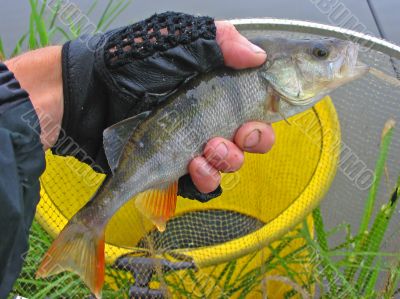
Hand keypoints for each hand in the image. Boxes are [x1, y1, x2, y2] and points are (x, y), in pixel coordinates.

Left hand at [6, 12, 274, 200]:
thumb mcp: (176, 40)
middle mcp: (205, 118)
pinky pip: (200, 184)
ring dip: (225, 161)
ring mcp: (188, 144)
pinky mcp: (171, 167)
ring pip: (226, 165)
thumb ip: (219, 41)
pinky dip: (204, 180)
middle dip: (249, 143)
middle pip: (245, 141)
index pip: (252, 108)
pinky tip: (194, 167)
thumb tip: (258, 55)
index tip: (258, 117)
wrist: (85, 95)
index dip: (263, 117)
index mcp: (212, 90)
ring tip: (206, 151)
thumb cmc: (128, 63)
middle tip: (234, 137)